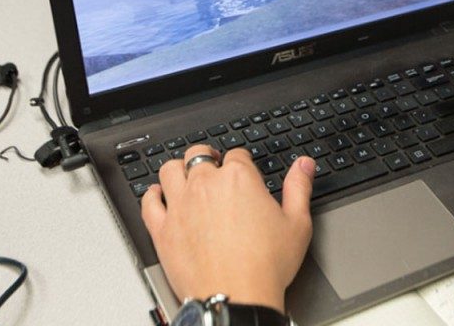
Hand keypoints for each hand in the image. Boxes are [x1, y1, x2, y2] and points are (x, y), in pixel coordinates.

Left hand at [141, 144, 315, 312]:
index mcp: (240, 179)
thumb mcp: (297, 224)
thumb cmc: (265, 266)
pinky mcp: (162, 228)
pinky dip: (153, 195)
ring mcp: (181, 205)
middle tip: (214, 166)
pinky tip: (160, 196)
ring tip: (187, 177)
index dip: (242, 162)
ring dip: (179, 169)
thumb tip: (304, 165)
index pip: (237, 154)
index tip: (244, 171)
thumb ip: (299, 188)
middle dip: (208, 157)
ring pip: (170, 169)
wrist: (236, 298)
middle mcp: (206, 185)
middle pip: (199, 154)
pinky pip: (149, 201)